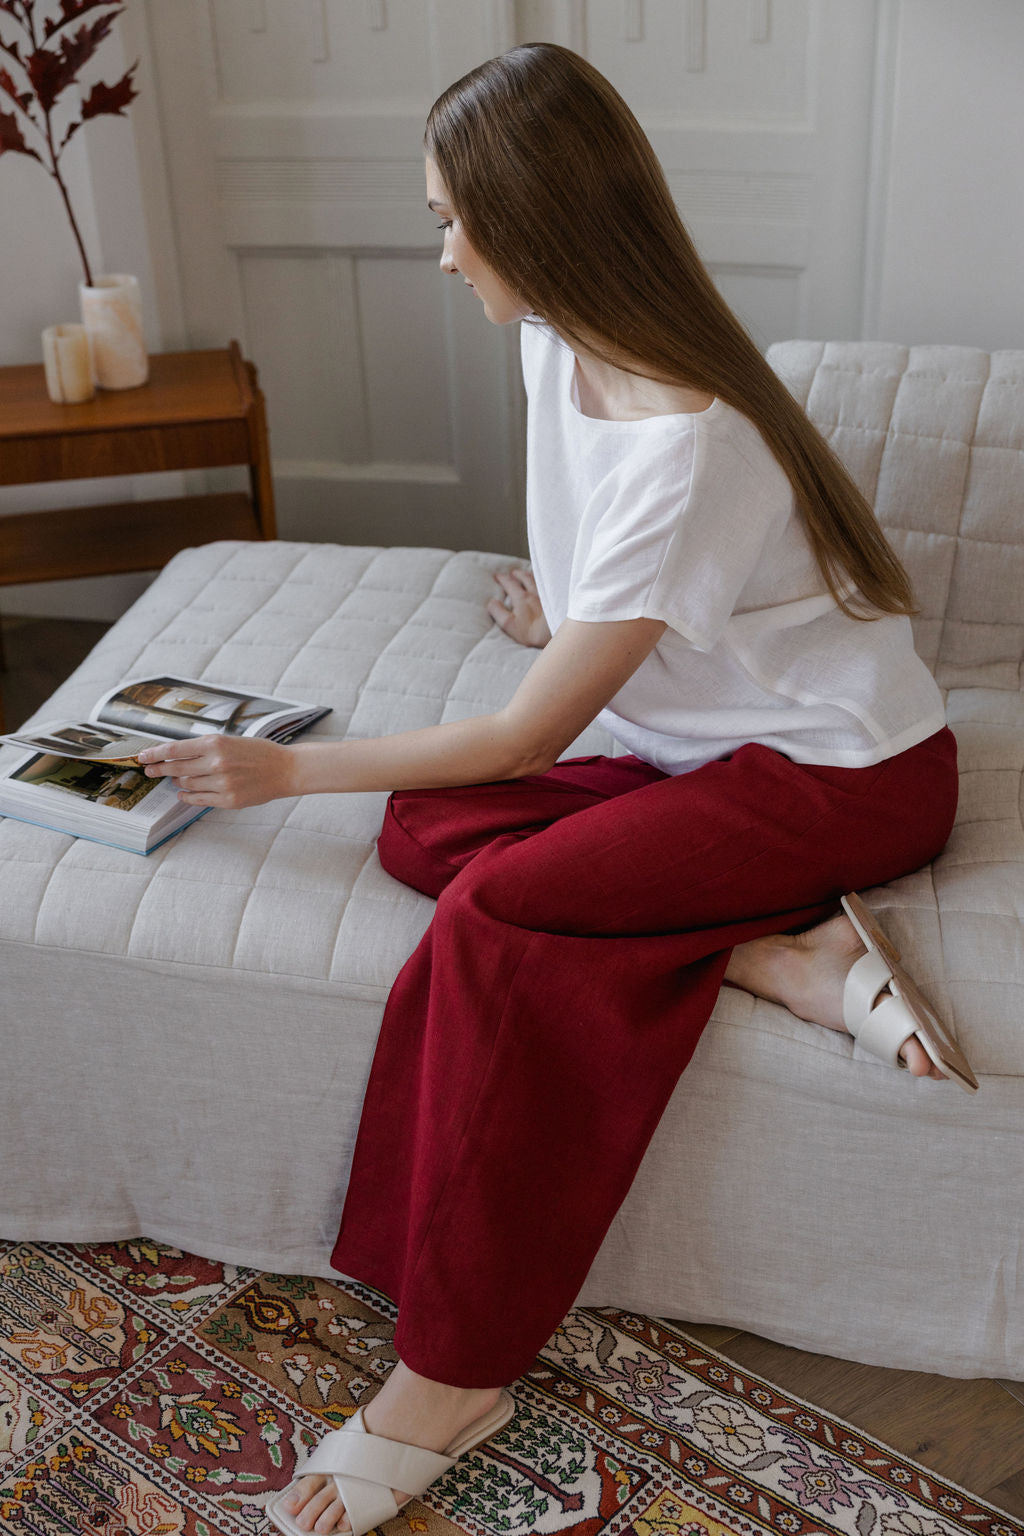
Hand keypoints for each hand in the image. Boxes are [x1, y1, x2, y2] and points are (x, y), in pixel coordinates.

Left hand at [136, 734, 296, 808]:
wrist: (285, 769)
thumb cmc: (259, 752)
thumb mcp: (230, 741)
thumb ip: (205, 748)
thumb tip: (176, 756)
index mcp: (216, 743)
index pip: (175, 749)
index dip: (155, 753)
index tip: (143, 757)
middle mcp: (216, 763)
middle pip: (176, 768)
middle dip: (159, 770)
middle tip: (150, 771)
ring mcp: (222, 783)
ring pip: (186, 784)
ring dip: (178, 781)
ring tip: (176, 778)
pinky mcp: (228, 800)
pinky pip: (198, 799)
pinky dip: (187, 796)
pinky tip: (183, 792)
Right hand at [487, 568, 550, 647]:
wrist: (557, 634)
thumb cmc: (532, 632)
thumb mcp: (510, 625)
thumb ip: (498, 612)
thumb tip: (491, 602)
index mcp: (521, 597)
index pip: (510, 584)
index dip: (502, 579)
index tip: (497, 576)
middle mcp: (535, 592)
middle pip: (525, 578)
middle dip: (517, 574)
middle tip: (513, 572)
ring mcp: (547, 595)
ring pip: (538, 580)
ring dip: (530, 575)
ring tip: (527, 574)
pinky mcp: (558, 599)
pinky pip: (551, 584)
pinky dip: (546, 580)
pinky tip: (547, 582)